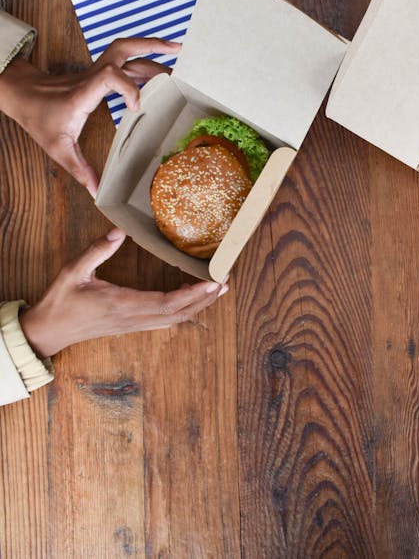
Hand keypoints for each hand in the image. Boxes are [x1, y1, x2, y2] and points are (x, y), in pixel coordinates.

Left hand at [0, 37, 179, 195]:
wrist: (23, 96)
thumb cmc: (40, 119)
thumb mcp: (58, 148)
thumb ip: (80, 169)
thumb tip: (97, 192)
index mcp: (84, 92)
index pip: (111, 75)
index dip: (129, 88)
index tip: (137, 108)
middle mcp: (93, 76)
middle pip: (124, 49)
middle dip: (152, 45)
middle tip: (177, 48)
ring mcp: (96, 72)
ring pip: (126, 52)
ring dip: (151, 50)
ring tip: (176, 54)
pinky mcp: (99, 74)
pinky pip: (125, 63)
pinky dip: (143, 63)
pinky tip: (157, 73)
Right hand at [19, 229, 226, 357]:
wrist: (47, 332)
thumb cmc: (60, 301)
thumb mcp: (73, 271)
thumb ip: (97, 251)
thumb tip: (119, 231)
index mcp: (121, 304)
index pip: (165, 303)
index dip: (193, 294)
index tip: (214, 283)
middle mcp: (132, 317)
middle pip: (178, 314)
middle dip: (205, 300)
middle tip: (226, 282)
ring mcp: (133, 324)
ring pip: (173, 319)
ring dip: (197, 305)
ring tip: (217, 288)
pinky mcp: (131, 325)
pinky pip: (163, 319)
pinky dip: (182, 308)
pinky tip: (190, 295)